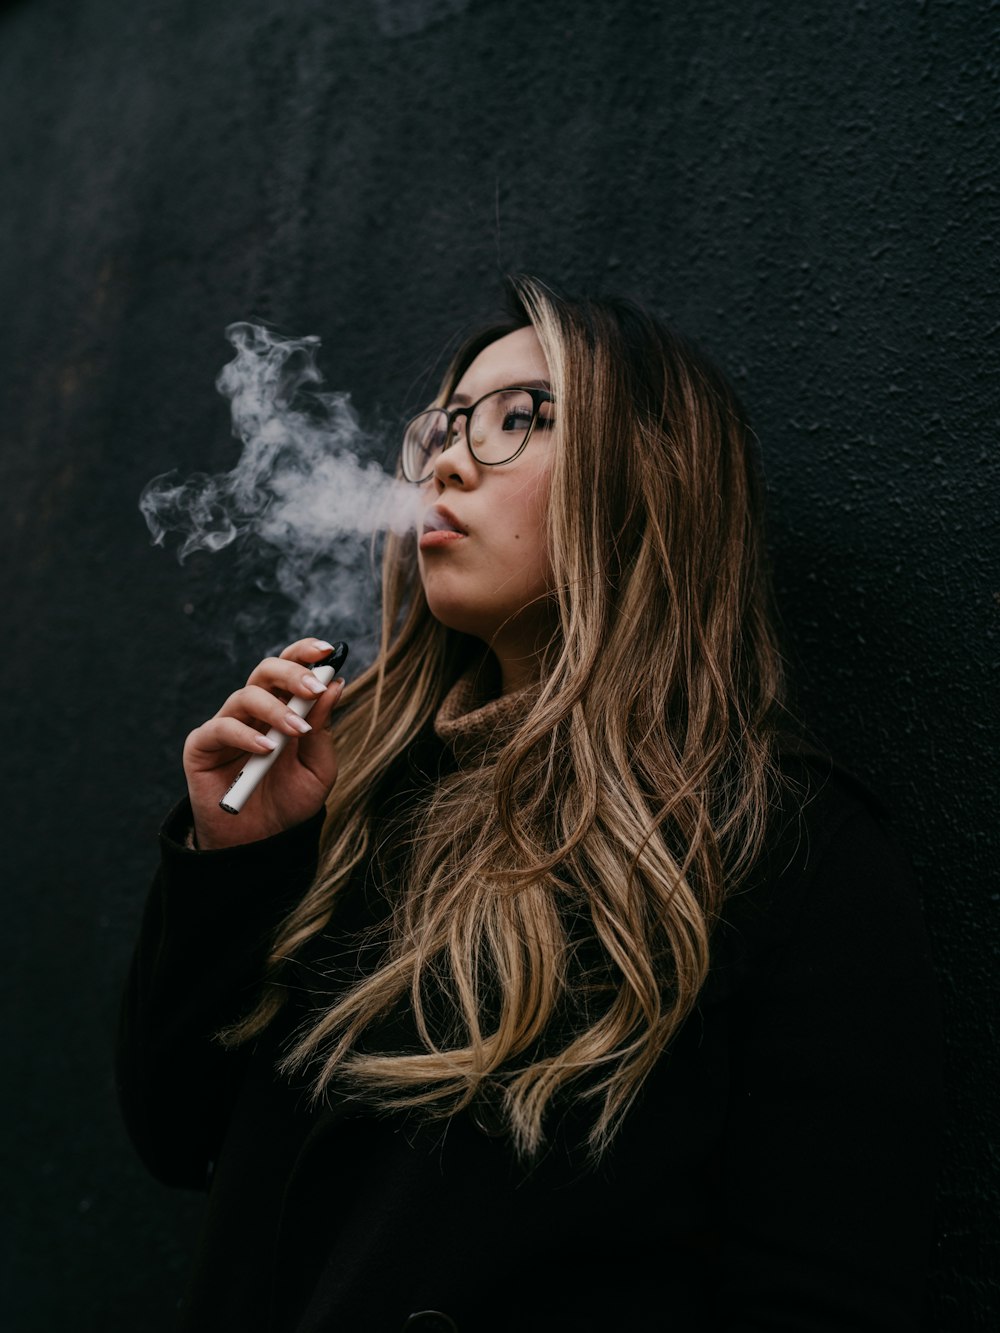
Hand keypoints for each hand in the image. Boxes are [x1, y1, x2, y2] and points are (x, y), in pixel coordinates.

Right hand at [183, 637, 345, 849]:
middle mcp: (253, 710)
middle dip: (293, 673)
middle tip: (315, 689)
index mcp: (282, 707)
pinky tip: (266, 748)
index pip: (290, 667)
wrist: (262, 843)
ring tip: (297, 732)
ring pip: (245, 696)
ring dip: (276, 710)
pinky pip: (220, 728)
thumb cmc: (290, 802)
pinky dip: (245, 735)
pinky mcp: (202, 746)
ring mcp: (226, 725)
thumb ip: (323, 729)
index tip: (328, 650)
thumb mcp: (318, 769)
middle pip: (266, 671)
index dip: (305, 653)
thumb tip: (336, 685)